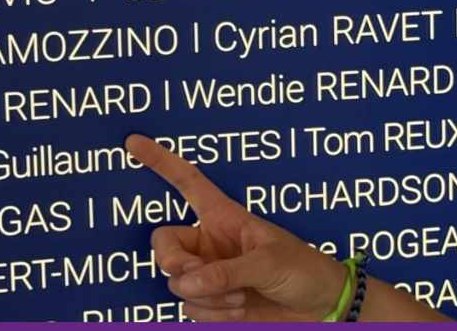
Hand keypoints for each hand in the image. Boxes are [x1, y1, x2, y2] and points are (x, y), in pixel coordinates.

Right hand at [125, 134, 347, 320]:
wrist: (323, 311)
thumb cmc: (303, 270)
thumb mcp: (268, 263)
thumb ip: (226, 272)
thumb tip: (186, 283)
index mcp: (223, 217)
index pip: (187, 182)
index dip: (160, 161)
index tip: (133, 143)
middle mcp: (209, 244)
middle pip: (164, 245)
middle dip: (174, 263)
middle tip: (195, 277)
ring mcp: (209, 276)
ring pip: (176, 284)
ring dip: (206, 297)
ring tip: (240, 298)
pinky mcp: (212, 305)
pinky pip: (189, 309)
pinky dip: (211, 314)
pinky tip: (238, 311)